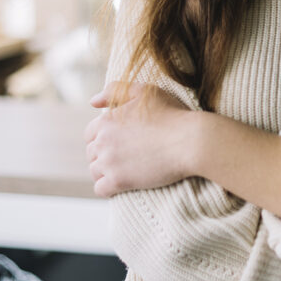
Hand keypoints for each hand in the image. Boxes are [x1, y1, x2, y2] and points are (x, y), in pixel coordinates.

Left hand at [84, 81, 197, 197]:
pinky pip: (100, 189)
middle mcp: (102, 141)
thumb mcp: (144, 91)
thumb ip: (114, 91)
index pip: (89, 134)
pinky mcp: (118, 181)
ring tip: (125, 172)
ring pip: (94, 172)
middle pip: (91, 154)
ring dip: (106, 173)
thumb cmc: (172, 115)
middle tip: (125, 158)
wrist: (191, 140)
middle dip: (104, 156)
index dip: (103, 139)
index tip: (119, 143)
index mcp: (106, 120)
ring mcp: (109, 162)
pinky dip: (108, 189)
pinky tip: (122, 185)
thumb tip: (92, 102)